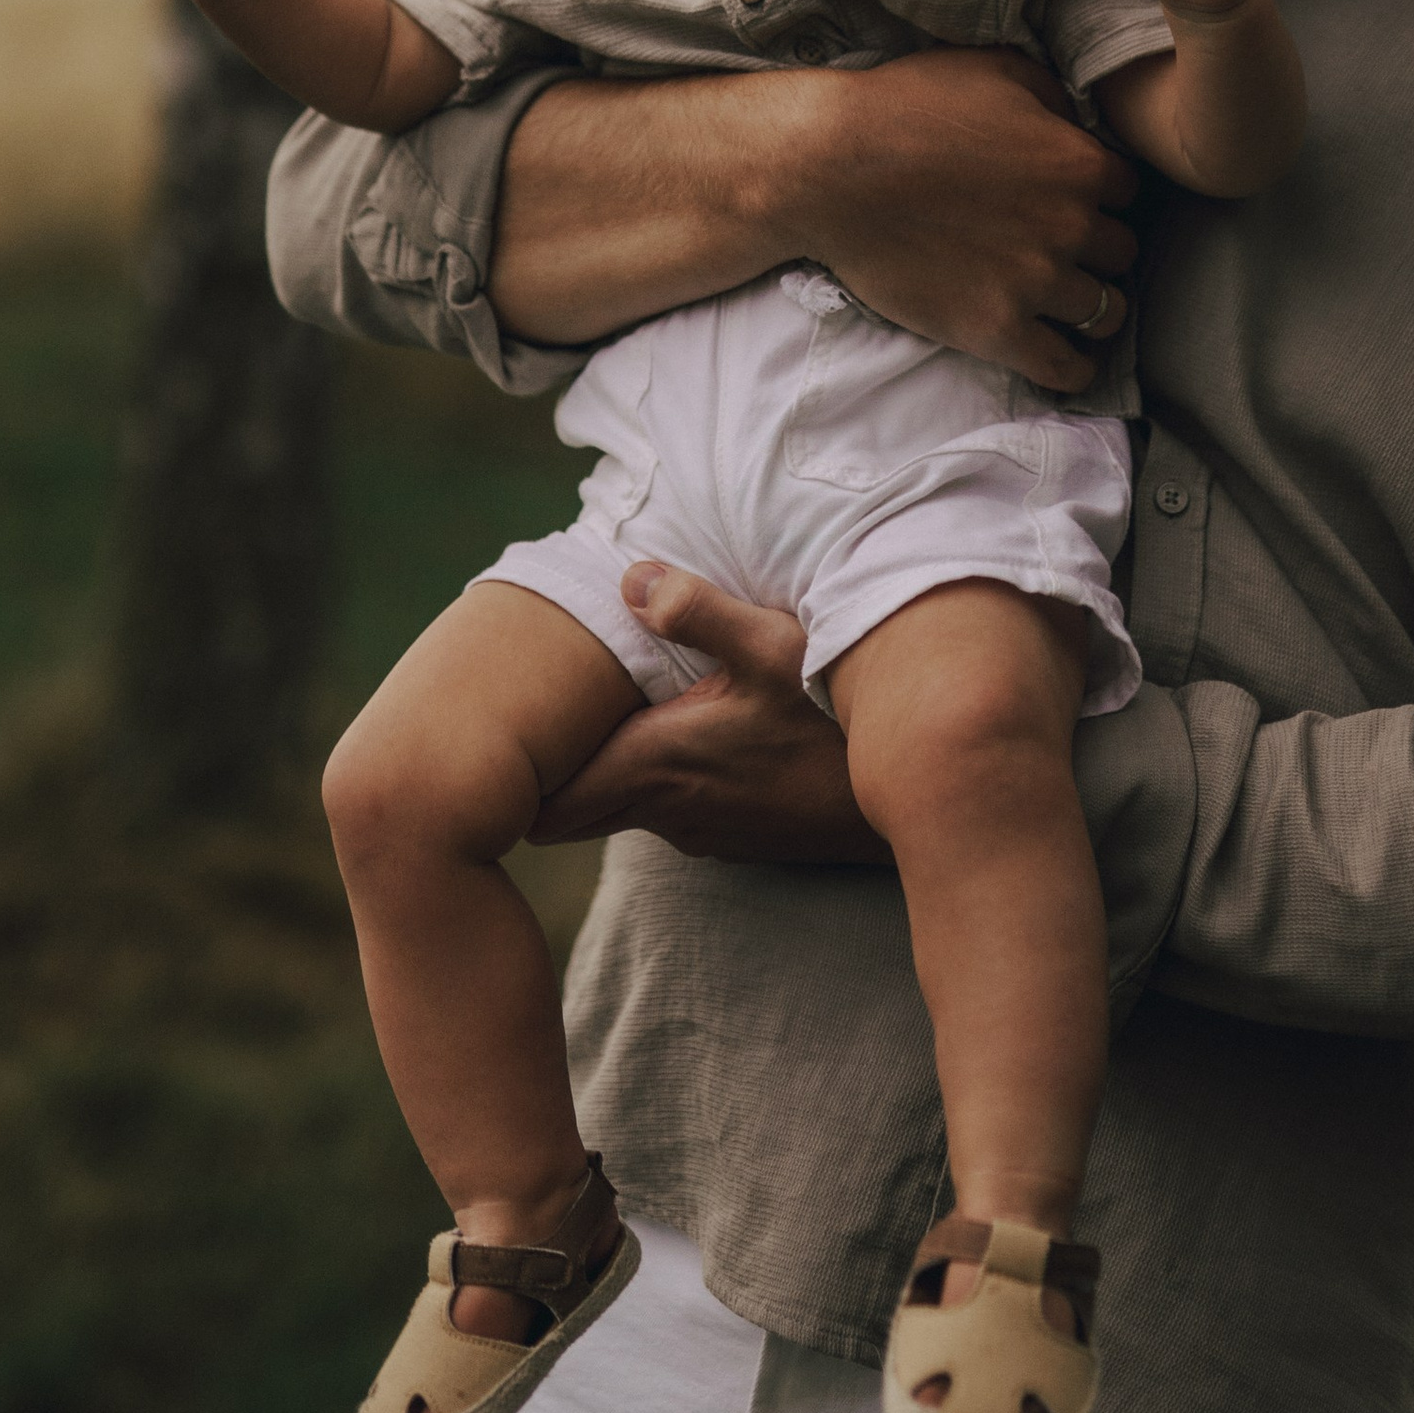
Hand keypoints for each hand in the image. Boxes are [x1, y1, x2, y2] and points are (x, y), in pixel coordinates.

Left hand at [529, 567, 888, 863]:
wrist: (909, 793)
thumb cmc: (836, 722)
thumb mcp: (773, 648)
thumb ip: (698, 611)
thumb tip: (627, 576)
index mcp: (656, 767)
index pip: (547, 808)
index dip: (516, 784)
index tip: (505, 739)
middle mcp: (666, 811)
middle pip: (568, 817)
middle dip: (545, 778)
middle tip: (533, 722)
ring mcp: (699, 831)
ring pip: (616, 811)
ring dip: (603, 772)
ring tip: (602, 714)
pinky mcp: (731, 836)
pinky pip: (665, 811)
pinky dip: (653, 780)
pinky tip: (680, 732)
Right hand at [800, 52, 1141, 394]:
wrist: (830, 168)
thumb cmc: (905, 108)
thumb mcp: (994, 69)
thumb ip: (1054, 96)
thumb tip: (1080, 124)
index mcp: (1078, 163)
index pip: (1129, 190)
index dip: (1104, 193)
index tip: (1079, 200)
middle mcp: (1070, 227)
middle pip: (1122, 253)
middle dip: (1098, 248)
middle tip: (1064, 246)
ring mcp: (1035, 284)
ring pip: (1106, 311)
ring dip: (1091, 305)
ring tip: (1067, 301)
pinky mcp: (996, 330)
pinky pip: (1065, 368)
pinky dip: (1075, 368)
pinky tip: (1068, 358)